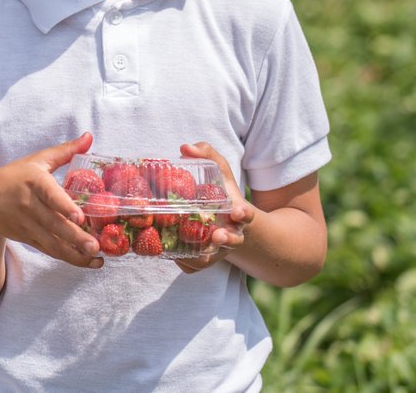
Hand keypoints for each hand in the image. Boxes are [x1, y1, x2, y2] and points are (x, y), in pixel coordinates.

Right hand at [0, 132, 100, 267]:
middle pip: (54, 224)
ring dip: (75, 254)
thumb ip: (65, 150)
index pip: (50, 195)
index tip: (78, 217)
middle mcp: (30, 205)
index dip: (64, 207)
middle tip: (95, 246)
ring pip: (53, 242)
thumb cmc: (15, 177)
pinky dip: (69, 258)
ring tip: (97, 259)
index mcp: (34, 182)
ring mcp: (28, 225)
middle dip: (76, 237)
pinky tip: (88, 262)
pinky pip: (50, 250)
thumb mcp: (36, 161)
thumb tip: (89, 136)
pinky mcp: (29, 238)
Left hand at [173, 142, 254, 273]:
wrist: (228, 225)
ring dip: (202, 256)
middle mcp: (231, 234)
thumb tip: (185, 147)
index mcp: (238, 214)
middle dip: (227, 239)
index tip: (238, 211)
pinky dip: (183, 263)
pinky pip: (192, 267)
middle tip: (218, 235)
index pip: (246, 215)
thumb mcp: (220, 174)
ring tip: (191, 251)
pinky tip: (169, 254)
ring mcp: (217, 250)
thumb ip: (208, 157)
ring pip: (210, 259)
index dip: (244, 214)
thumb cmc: (222, 195)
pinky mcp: (202, 260)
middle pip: (233, 241)